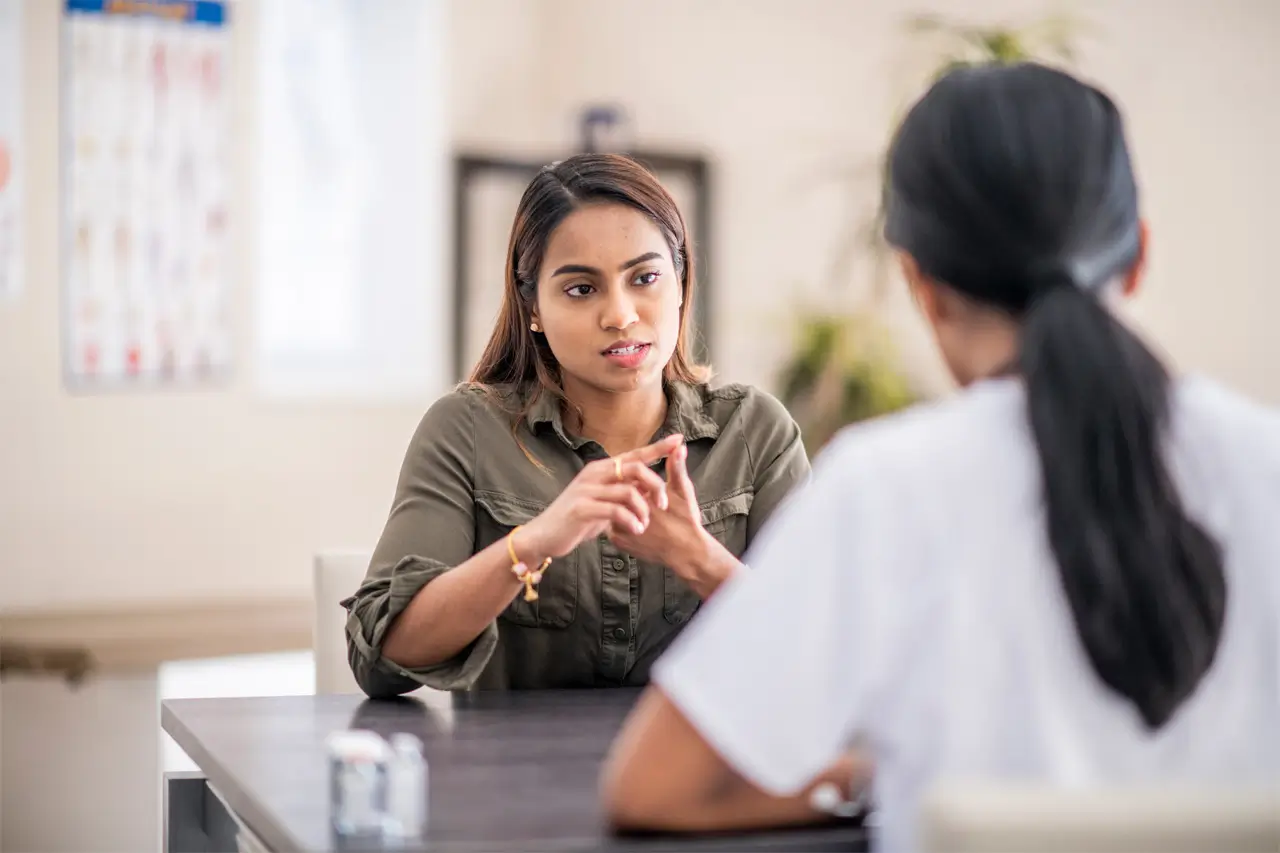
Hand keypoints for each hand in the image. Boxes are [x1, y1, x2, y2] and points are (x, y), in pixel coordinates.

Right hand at [518, 434, 683, 560]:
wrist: (544, 535)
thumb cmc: (577, 519)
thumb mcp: (602, 502)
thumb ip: (622, 492)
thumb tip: (647, 488)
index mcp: (601, 469)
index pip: (634, 454)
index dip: (657, 447)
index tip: (679, 440)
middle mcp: (594, 474)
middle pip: (635, 468)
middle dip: (655, 486)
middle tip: (664, 505)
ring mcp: (587, 490)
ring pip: (628, 491)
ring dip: (643, 510)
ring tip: (645, 525)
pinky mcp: (582, 508)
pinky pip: (615, 511)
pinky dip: (630, 521)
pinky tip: (635, 531)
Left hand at [607, 441, 706, 573]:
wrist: (687, 553)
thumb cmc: (687, 520)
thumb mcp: (683, 491)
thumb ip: (676, 468)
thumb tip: (677, 446)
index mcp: (637, 494)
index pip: (626, 479)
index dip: (637, 482)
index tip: (651, 492)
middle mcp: (623, 509)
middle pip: (617, 495)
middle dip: (629, 496)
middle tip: (650, 506)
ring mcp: (618, 527)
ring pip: (613, 511)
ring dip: (624, 509)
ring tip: (646, 517)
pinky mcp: (618, 542)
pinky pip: (613, 528)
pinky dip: (622, 525)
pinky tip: (638, 528)